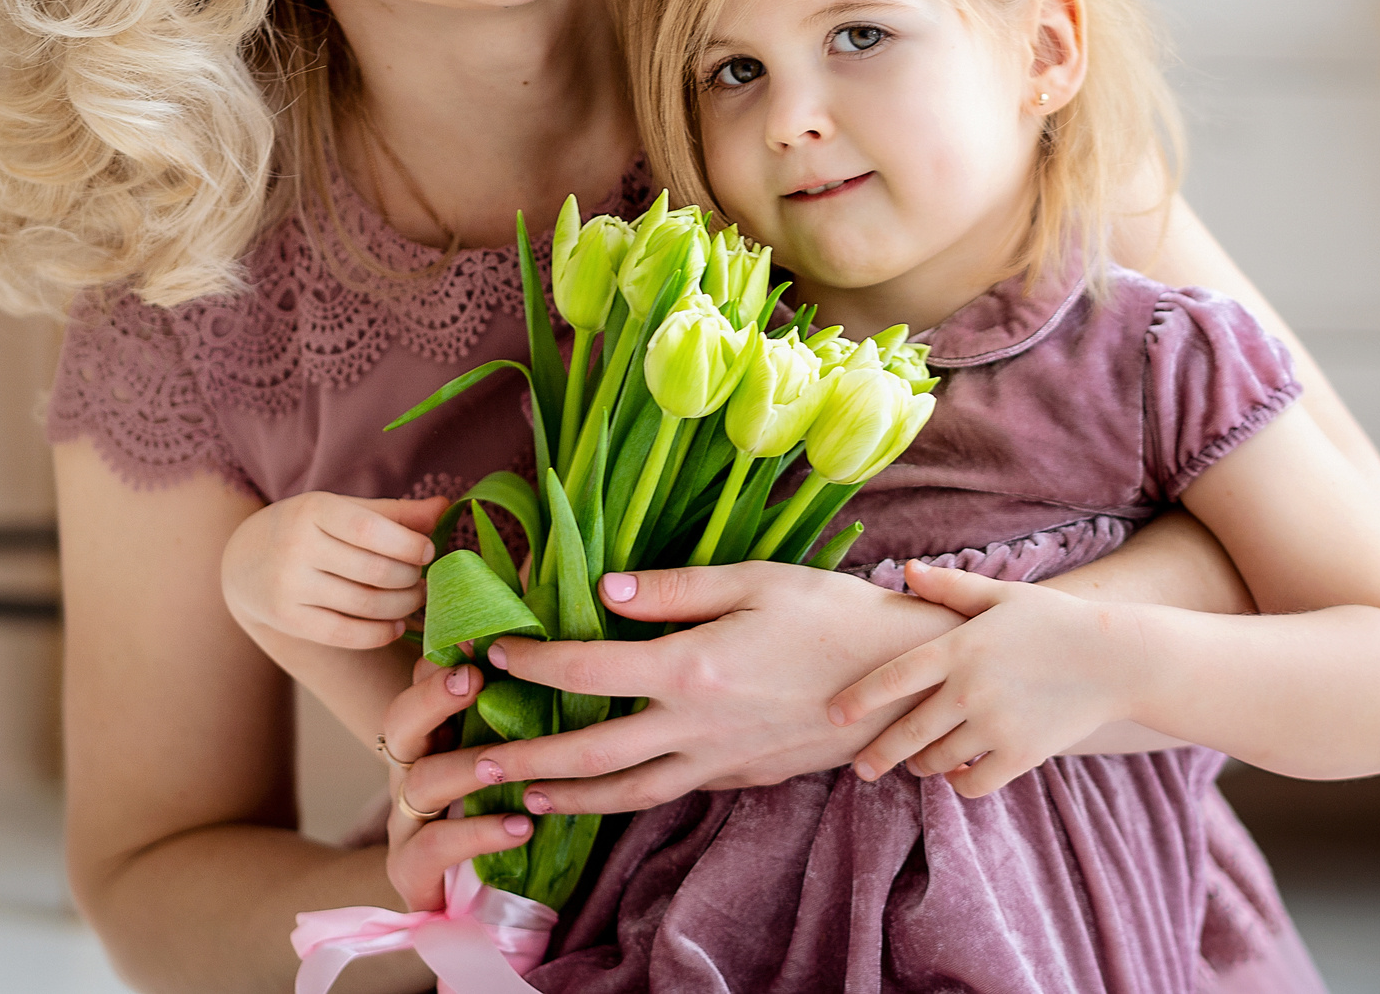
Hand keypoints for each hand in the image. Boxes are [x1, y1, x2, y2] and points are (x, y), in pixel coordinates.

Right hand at [219, 492, 445, 648]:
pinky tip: (397, 626)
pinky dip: (380, 633)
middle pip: (373, 571)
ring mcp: (290, 585)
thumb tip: (446, 508)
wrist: (243, 560)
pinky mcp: (288, 619)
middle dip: (411, 579)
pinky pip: (345, 634)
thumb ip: (395, 513)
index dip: (408, 544)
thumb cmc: (307, 528)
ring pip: (364, 604)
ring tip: (416, 600)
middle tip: (425, 580)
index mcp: (314, 509)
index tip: (429, 551)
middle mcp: (297, 546)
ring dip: (402, 607)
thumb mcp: (343, 509)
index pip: (369, 529)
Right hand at [380, 655, 530, 910]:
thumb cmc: (507, 812)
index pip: (422, 682)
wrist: (477, 909)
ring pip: (419, 783)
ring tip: (505, 766)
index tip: (478, 636)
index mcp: (434, 733)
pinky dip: (475, 834)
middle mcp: (411, 769)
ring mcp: (406, 821)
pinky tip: (519, 827)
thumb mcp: (518, 752)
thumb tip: (570, 639)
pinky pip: (431, 847)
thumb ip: (532, 706)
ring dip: (463, 768)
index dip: (443, 659)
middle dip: (432, 698)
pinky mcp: (411, 870)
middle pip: (399, 722)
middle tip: (472, 679)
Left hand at [404, 561, 963, 817]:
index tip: (497, 651)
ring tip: (525, 800)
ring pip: (628, 793)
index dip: (534, 662)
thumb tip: (605, 593)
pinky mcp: (743, 776)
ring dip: (570, 799)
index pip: (588, 672)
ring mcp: (720, 760)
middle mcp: (697, 726)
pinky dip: (628, 798)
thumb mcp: (757, 579)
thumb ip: (676, 589)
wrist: (906, 680)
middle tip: (473, 764)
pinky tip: (608, 791)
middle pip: (591, 755)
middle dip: (526, 760)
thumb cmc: (833, 612)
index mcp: (692, 668)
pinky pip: (672, 792)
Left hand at [829, 561, 1144, 797]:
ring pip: (938, 761)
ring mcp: (996, 725)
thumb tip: (905, 571)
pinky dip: (961, 782)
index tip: (832, 714)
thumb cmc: (1055, 621)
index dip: (859, 698)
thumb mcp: (1003, 595)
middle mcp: (971, 690)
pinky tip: (959, 772)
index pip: (893, 677)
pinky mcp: (1022, 754)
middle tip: (860, 767)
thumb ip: (951, 588)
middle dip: (877, 755)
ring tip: (917, 761)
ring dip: (923, 765)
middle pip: (906, 733)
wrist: (1118, 659)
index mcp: (960, 647)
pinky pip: (974, 783)